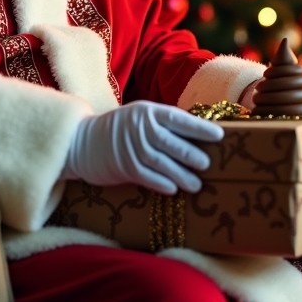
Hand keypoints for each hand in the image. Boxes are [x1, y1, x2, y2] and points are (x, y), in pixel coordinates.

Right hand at [64, 101, 224, 194]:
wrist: (82, 141)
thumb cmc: (119, 129)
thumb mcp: (139, 117)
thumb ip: (163, 124)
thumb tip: (196, 136)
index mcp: (148, 112)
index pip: (178, 119)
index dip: (199, 127)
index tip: (219, 135)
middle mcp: (141, 128)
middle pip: (172, 142)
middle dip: (191, 154)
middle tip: (208, 164)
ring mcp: (132, 148)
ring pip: (162, 163)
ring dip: (181, 174)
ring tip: (197, 184)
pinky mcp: (124, 167)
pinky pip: (147, 177)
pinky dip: (162, 184)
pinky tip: (174, 189)